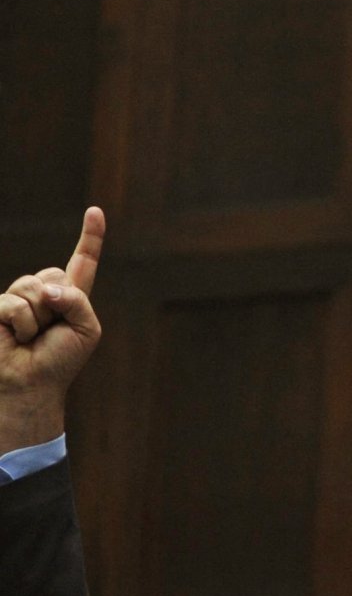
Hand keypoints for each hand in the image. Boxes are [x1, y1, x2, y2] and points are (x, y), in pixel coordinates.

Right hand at [0, 207, 105, 451]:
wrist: (31, 385)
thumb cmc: (61, 361)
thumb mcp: (86, 329)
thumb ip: (77, 299)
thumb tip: (46, 288)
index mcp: (71, 298)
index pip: (82, 262)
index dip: (90, 237)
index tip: (95, 211)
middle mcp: (43, 293)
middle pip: (53, 273)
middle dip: (57, 303)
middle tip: (50, 332)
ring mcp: (17, 299)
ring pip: (31, 286)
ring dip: (37, 317)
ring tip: (31, 338)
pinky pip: (12, 304)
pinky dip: (19, 324)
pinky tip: (14, 339)